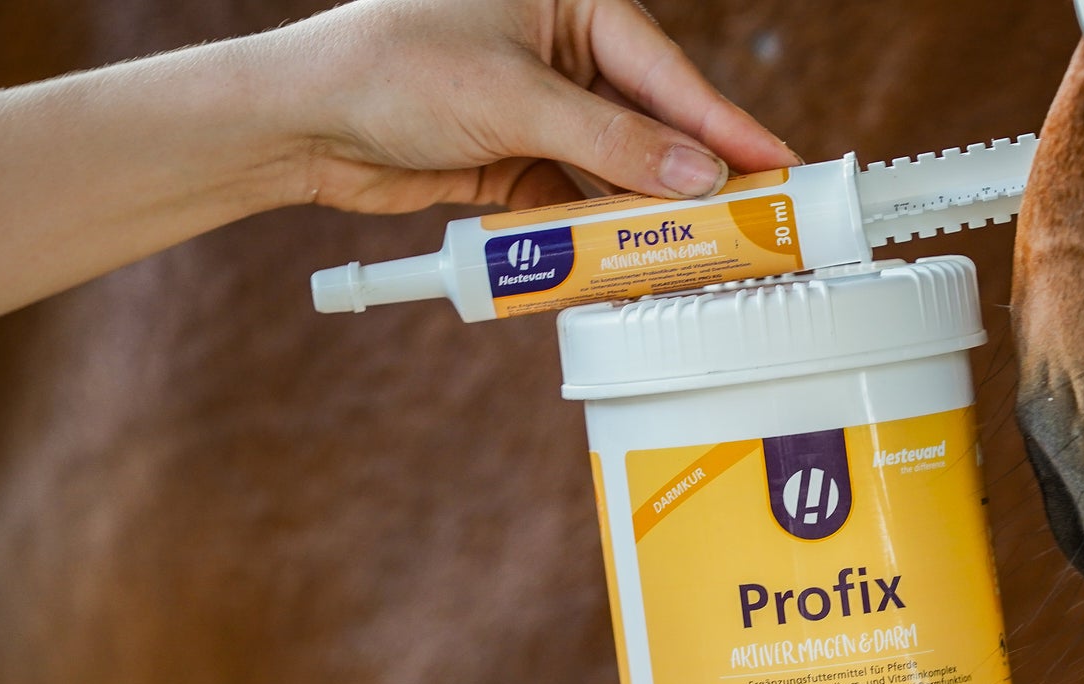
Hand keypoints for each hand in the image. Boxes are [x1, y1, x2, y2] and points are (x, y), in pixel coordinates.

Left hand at [271, 0, 799, 213]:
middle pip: (655, 124)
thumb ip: (612, 142)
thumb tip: (698, 176)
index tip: (781, 166)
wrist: (302, 119)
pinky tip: (629, 257)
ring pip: (621, 169)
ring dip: (649, 212)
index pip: (669, 73)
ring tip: (700, 250)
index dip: (728, 127)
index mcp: (574, 2)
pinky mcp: (521, 159)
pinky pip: (581, 199)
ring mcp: (544, 108)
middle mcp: (565, 50)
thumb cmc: (393, 69)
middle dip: (696, 177)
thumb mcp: (515, 102)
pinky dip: (600, 231)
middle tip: (757, 222)